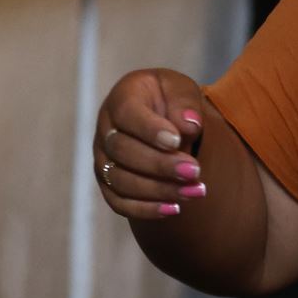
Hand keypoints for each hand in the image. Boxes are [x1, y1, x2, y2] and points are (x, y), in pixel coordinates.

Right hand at [93, 69, 208, 220]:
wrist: (160, 112)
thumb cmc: (171, 97)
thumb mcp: (181, 88)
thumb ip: (184, 102)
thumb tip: (189, 126)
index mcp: (122, 98)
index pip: (128, 115)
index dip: (150, 130)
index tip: (177, 141)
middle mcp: (106, 129)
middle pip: (123, 152)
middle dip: (160, 165)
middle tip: (194, 171)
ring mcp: (103, 158)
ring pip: (121, 180)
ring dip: (158, 190)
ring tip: (194, 191)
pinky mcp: (108, 182)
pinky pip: (119, 201)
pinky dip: (145, 209)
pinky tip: (174, 209)